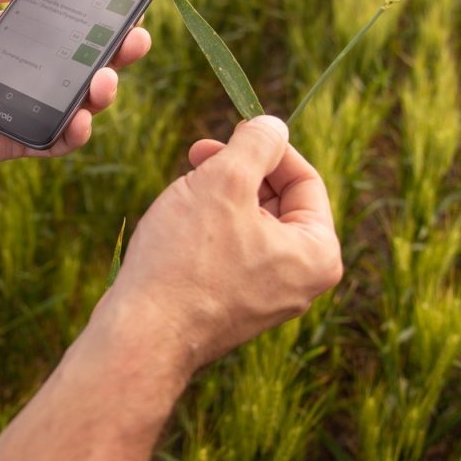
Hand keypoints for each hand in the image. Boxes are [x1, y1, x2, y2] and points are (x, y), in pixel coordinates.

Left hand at [0, 0, 150, 166]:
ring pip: (76, 107)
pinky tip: (81, 119)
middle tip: (135, 43)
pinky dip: (72, 135)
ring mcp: (19, 109)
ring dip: (101, 96)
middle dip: (117, 57)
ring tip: (104, 82)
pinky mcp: (7, 141)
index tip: (130, 10)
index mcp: (13, 38)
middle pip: (84, 69)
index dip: (103, 24)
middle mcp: (23, 75)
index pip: (70, 32)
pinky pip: (50, 142)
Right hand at [103, 115, 342, 373]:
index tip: (230, 132)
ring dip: (217, 199)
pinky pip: (229, 252)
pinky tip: (175, 229)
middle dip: (237, 174)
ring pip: (248, 224)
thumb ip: (257, 143)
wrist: (142, 334)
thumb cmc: (186, 259)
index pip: (305, 180)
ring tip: (183, 195)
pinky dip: (206, 230)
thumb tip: (273, 125)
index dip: (267, 147)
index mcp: (318, 254)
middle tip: (198, 157)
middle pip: (276, 202)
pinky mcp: (232, 307)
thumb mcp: (226, 180)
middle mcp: (301, 282)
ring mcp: (266, 298)